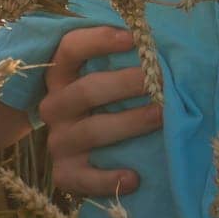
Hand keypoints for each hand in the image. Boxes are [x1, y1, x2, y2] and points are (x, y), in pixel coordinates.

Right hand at [40, 27, 162, 197]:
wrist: (81, 150)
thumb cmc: (106, 103)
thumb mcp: (104, 77)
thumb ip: (123, 60)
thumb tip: (164, 40)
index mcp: (60, 75)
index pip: (69, 49)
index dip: (98, 40)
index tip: (133, 37)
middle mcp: (54, 106)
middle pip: (86, 90)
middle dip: (126, 83)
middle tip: (161, 79)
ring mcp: (58, 142)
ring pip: (92, 131)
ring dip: (129, 123)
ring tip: (161, 116)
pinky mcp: (64, 174)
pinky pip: (83, 179)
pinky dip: (109, 180)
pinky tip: (135, 178)